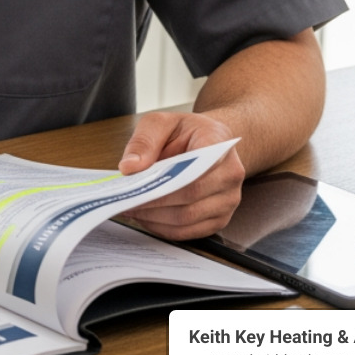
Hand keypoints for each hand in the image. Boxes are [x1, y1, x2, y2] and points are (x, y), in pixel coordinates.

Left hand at [115, 111, 244, 239]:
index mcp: (218, 144)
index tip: (136, 185)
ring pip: (188, 218)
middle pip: (189, 197)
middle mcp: (230, 174)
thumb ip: (144, 141)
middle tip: (125, 200)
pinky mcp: (220, 218)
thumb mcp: (161, 122)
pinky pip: (190, 231)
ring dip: (155, 218)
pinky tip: (145, 218)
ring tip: (130, 209)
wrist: (209, 142)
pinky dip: (164, 228)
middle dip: (152, 202)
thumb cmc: (186, 131)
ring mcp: (228, 199)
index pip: (194, 169)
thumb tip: (129, 167)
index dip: (163, 182)